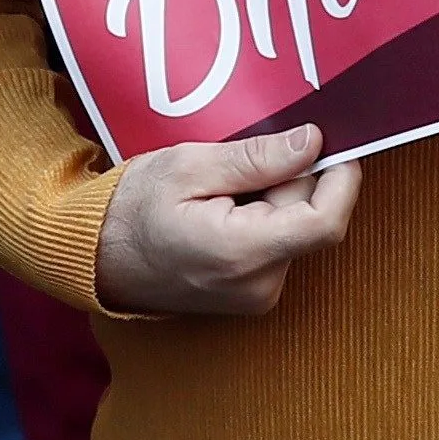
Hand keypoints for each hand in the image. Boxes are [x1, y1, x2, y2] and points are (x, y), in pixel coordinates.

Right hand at [96, 124, 359, 316]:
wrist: (97, 258)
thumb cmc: (132, 210)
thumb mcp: (190, 166)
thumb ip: (257, 159)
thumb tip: (313, 143)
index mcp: (243, 253)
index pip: (326, 221)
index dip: (341, 179)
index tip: (331, 144)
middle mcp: (259, 285)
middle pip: (309, 218)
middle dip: (290, 182)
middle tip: (242, 163)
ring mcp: (257, 296)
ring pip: (295, 230)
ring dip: (273, 201)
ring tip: (223, 192)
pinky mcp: (253, 295)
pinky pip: (279, 245)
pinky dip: (264, 221)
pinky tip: (225, 211)